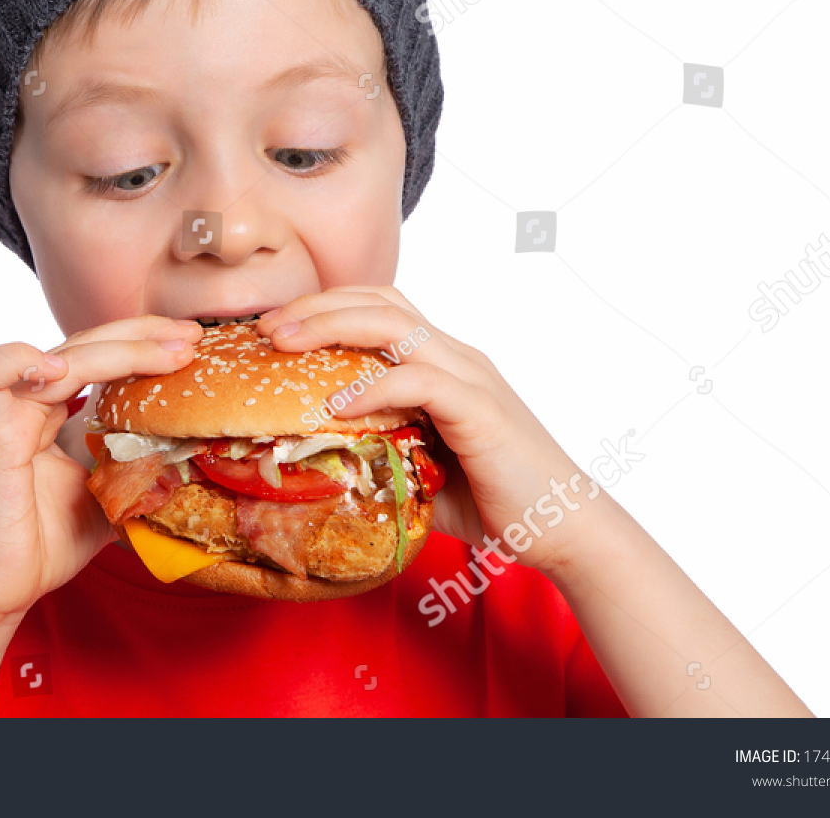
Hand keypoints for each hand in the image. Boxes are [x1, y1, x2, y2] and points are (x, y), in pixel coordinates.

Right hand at [0, 315, 204, 631]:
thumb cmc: (41, 547)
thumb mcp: (107, 496)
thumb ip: (135, 465)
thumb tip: (191, 450)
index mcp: (49, 413)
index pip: (98, 358)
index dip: (144, 344)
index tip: (192, 346)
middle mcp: (25, 404)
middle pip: (85, 345)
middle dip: (143, 334)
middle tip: (192, 337)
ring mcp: (2, 415)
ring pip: (59, 357)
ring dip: (118, 350)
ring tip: (168, 353)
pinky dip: (20, 362)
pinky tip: (61, 370)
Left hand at [254, 287, 585, 571]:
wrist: (563, 527)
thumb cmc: (493, 500)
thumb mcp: (421, 466)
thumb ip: (379, 449)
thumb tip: (319, 460)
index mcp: (441, 363)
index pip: (379, 309)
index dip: (325, 308)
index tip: (275, 329)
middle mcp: (455, 357)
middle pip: (379, 302)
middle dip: (317, 306)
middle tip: (266, 326)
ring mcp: (469, 378)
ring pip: (394, 327)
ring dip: (332, 327)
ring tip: (286, 344)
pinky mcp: (479, 408)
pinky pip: (419, 382)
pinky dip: (374, 387)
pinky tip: (337, 403)